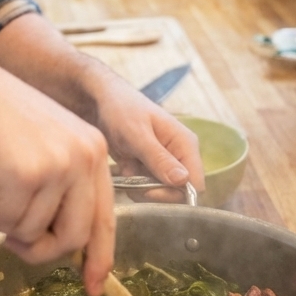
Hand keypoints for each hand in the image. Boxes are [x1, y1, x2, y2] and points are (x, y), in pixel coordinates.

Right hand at [0, 49, 115, 295]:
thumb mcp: (41, 145)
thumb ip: (59, 188)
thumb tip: (61, 245)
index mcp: (94, 149)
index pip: (105, 217)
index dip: (99, 257)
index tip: (94, 287)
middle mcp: (84, 156)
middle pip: (73, 237)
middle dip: (39, 250)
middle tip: (11, 240)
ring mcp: (57, 166)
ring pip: (30, 232)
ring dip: (1, 216)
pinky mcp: (25, 176)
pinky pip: (3, 223)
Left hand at [91, 74, 204, 200]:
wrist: (100, 100)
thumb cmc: (120, 110)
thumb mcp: (137, 134)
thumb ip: (159, 158)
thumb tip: (183, 181)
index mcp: (185, 144)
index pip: (195, 183)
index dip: (175, 194)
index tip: (149, 191)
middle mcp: (180, 155)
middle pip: (179, 192)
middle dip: (155, 192)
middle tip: (132, 180)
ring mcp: (165, 162)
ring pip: (162, 192)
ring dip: (142, 189)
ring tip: (126, 171)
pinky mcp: (151, 166)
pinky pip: (149, 187)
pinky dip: (135, 184)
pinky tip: (124, 169)